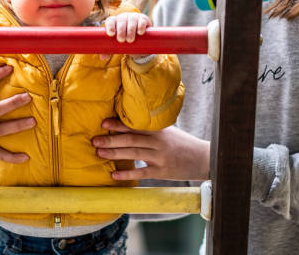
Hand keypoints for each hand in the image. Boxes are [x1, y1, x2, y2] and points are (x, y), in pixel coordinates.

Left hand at [92, 118, 209, 180]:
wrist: (203, 158)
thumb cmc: (183, 144)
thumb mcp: (169, 132)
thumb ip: (151, 129)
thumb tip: (129, 125)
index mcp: (158, 130)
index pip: (135, 126)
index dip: (119, 124)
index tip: (104, 122)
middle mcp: (158, 142)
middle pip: (131, 139)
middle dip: (112, 139)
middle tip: (95, 139)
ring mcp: (160, 157)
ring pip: (134, 154)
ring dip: (115, 153)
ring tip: (99, 152)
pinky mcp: (162, 172)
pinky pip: (142, 172)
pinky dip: (127, 173)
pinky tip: (114, 174)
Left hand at [100, 13, 151, 59]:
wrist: (139, 37)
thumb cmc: (125, 39)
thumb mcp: (117, 44)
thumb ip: (110, 50)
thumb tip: (103, 57)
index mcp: (115, 21)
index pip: (110, 21)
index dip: (110, 26)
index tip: (111, 34)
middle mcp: (123, 17)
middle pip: (121, 21)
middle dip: (120, 30)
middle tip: (121, 40)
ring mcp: (133, 17)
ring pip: (131, 21)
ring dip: (130, 30)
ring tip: (130, 40)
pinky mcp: (143, 19)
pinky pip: (142, 21)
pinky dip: (141, 26)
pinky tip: (140, 32)